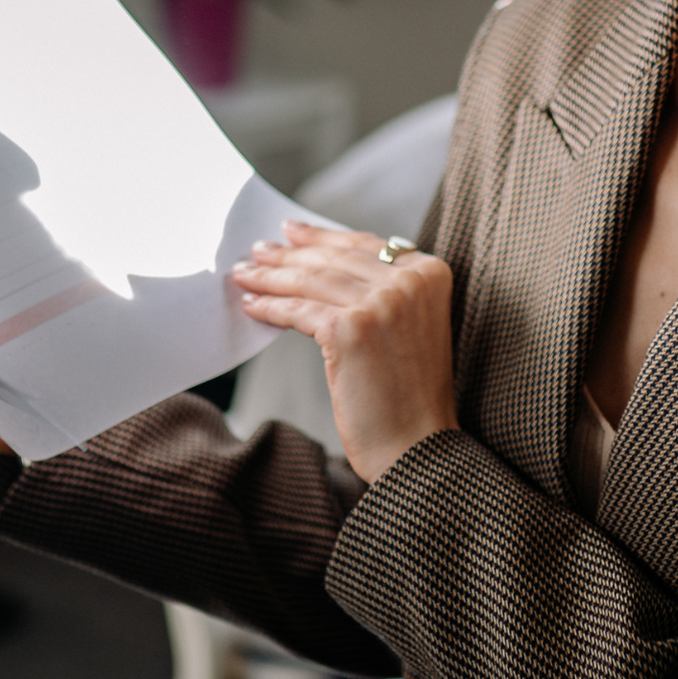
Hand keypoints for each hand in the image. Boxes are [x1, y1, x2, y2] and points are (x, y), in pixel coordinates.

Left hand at [229, 223, 455, 485]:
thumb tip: (324, 263)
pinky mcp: (351, 329)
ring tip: (245, 275)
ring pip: (313, 281)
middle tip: (258, 251)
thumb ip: (386, 291)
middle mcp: (411, 280)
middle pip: (335, 259)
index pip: (365, 245)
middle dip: (291, 254)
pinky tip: (252, 306)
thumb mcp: (411, 326)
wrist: (419, 446)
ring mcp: (382, 302)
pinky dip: (271, 307)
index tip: (293, 232)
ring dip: (272, 277)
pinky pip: (299, 311)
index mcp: (432, 273)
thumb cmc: (409, 394)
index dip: (323, 237)